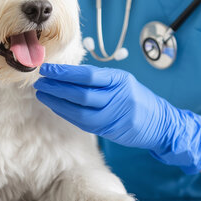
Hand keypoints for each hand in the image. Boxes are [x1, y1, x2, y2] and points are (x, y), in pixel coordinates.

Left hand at [34, 64, 200, 173]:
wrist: (160, 122)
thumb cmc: (135, 97)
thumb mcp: (122, 81)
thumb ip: (99, 78)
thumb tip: (65, 74)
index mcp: (120, 80)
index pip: (88, 75)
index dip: (65, 73)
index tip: (47, 70)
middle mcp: (117, 97)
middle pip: (82, 93)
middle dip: (57, 87)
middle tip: (40, 82)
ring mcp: (114, 116)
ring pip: (80, 110)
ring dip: (57, 102)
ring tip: (42, 94)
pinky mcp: (110, 130)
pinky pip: (83, 122)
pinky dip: (67, 113)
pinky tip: (55, 106)